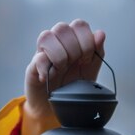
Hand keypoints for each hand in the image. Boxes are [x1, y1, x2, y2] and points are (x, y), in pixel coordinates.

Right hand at [22, 19, 105, 134]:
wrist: (57, 109)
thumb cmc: (73, 87)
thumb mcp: (91, 71)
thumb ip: (97, 53)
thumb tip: (100, 34)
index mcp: (73, 42)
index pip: (78, 25)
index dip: (85, 40)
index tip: (87, 58)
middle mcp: (57, 44)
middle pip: (62, 28)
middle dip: (74, 48)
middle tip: (76, 64)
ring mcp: (43, 53)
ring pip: (47, 36)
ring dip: (59, 55)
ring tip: (61, 70)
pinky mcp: (33, 66)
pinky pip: (38, 58)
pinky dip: (46, 68)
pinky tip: (49, 77)